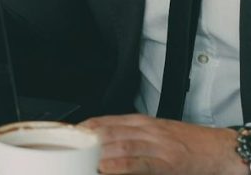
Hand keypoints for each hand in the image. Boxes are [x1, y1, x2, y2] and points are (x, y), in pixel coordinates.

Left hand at [81, 113, 243, 174]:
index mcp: (141, 122)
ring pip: (119, 145)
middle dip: (86, 142)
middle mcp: (146, 130)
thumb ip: (133, 138)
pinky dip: (121, 166)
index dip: (84, 127)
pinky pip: (139, 164)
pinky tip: (106, 168)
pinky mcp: (168, 163)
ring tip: (81, 160)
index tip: (68, 135)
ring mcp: (157, 146)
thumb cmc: (190, 145)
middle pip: (108, 132)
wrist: (221, 150)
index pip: (105, 121)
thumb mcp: (157, 134)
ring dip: (98, 154)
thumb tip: (107, 149)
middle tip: (68, 150)